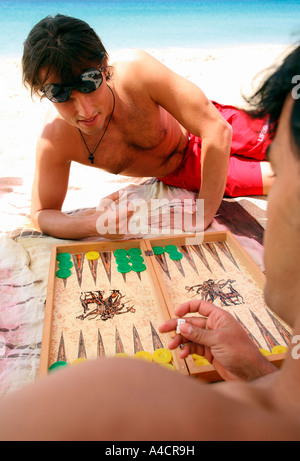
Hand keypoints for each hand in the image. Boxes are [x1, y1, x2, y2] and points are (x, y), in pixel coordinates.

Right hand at [95, 190, 134, 238]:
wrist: (94, 227)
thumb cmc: (99, 213)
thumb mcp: (104, 202)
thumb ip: (114, 195)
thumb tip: (123, 190)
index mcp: (115, 217)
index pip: (130, 210)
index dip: (130, 205)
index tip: (128, 203)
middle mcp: (119, 226)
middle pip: (130, 215)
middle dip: (127, 211)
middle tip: (120, 210)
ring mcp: (121, 232)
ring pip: (129, 221)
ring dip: (125, 218)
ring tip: (116, 217)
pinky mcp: (121, 236)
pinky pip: (127, 227)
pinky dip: (123, 224)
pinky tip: (116, 223)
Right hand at [159, 300, 276, 380]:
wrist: (250, 373)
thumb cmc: (241, 352)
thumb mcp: (218, 340)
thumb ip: (199, 334)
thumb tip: (182, 327)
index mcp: (219, 317)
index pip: (201, 306)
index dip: (187, 307)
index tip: (176, 313)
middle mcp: (214, 327)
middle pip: (191, 323)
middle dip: (177, 326)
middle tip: (163, 329)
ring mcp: (211, 339)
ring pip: (191, 336)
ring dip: (180, 340)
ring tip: (171, 346)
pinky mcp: (209, 352)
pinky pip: (194, 347)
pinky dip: (187, 350)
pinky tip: (183, 354)